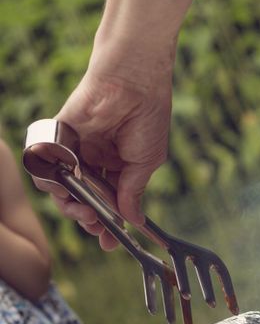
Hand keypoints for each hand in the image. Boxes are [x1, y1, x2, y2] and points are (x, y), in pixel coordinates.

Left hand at [34, 59, 172, 249]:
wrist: (133, 81)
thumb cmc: (147, 117)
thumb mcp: (146, 163)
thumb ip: (133, 193)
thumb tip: (133, 220)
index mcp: (119, 165)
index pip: (109, 201)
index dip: (108, 223)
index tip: (109, 242)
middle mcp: (96, 159)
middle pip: (85, 198)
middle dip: (88, 219)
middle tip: (96, 229)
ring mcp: (77, 149)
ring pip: (64, 187)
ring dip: (71, 206)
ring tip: (84, 212)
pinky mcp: (60, 136)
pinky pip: (48, 165)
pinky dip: (53, 182)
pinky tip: (69, 189)